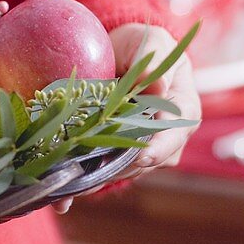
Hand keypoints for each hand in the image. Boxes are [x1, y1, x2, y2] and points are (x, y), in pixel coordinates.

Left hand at [53, 22, 200, 212]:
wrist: (119, 53)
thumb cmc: (142, 45)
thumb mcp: (151, 42)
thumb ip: (154, 59)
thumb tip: (157, 85)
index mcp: (181, 110)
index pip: (174, 135)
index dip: (159, 148)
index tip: (142, 156)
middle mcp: (164, 136)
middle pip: (146, 161)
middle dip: (120, 169)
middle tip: (94, 175)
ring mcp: (139, 147)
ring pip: (123, 171)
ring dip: (97, 180)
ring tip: (71, 186)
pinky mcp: (115, 154)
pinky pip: (101, 173)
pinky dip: (82, 187)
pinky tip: (62, 201)